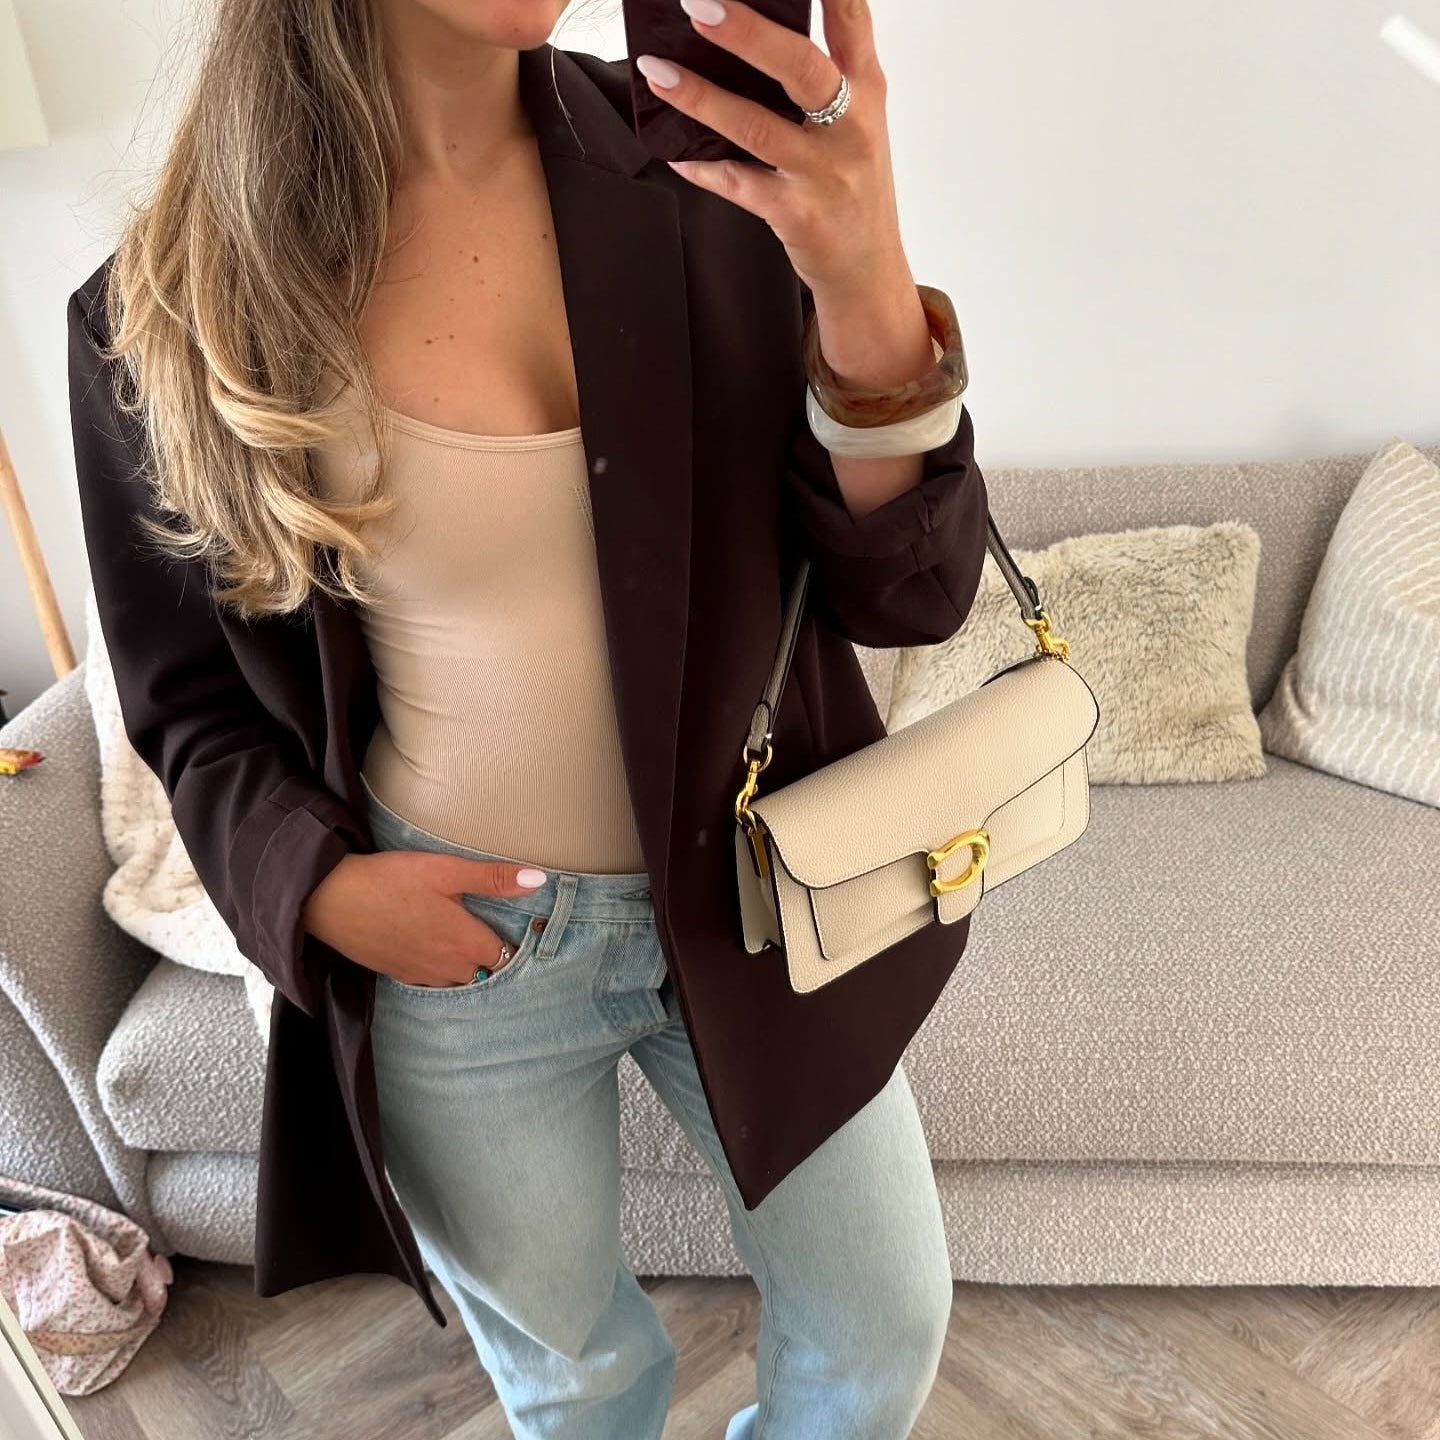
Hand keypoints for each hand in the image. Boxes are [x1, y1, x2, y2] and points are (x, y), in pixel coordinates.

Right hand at [302, 851, 546, 988]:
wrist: (331, 900)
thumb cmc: (392, 880)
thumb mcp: (446, 871)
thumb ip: (493, 879)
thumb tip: (539, 880)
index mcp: (464, 941)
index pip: (506, 957)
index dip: (516, 946)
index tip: (523, 934)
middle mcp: (447, 966)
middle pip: (484, 973)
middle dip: (494, 960)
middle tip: (498, 937)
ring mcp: (420, 974)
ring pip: (457, 981)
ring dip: (468, 969)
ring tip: (470, 946)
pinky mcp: (397, 974)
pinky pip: (430, 981)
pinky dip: (440, 971)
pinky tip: (435, 952)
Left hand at [635, 0, 908, 301]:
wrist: (868, 269)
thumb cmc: (853, 187)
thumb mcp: (857, 123)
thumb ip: (827, 75)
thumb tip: (755, 32)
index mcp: (866, 91)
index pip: (853, 19)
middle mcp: (851, 127)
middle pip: (800, 67)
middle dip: (746, 32)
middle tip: (698, 5)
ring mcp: (823, 173)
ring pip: (756, 127)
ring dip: (700, 97)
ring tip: (658, 71)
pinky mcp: (797, 214)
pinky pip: (737, 183)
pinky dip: (701, 165)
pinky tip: (675, 150)